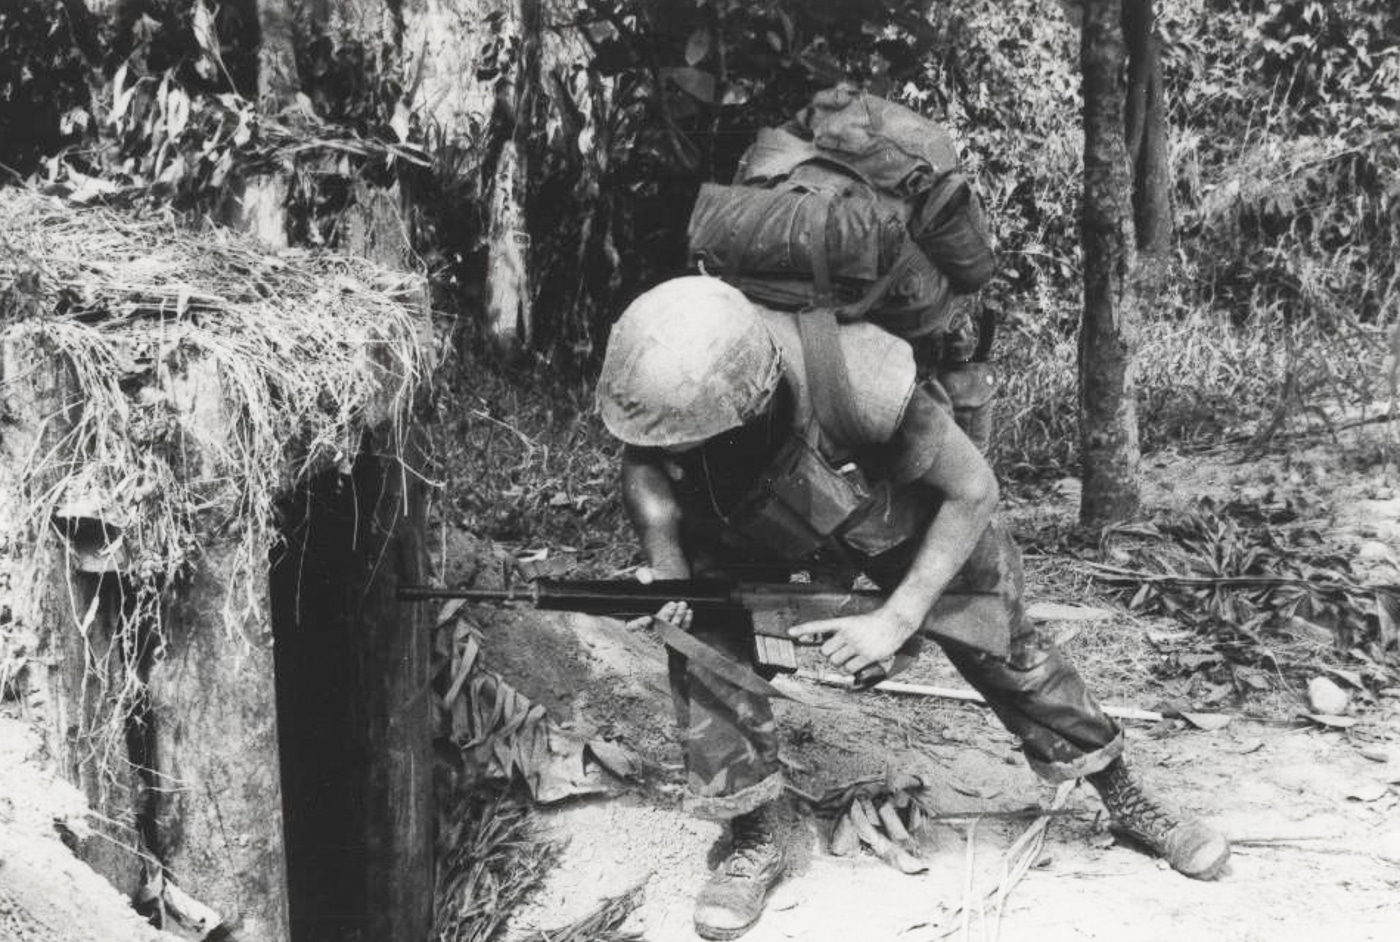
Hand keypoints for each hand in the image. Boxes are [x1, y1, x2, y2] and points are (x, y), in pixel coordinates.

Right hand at [625, 568, 692, 631]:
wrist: (667, 579)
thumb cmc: (654, 578)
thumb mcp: (646, 573)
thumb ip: (643, 574)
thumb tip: (647, 580)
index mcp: (637, 614)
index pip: (632, 626)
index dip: (638, 625)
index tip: (648, 618)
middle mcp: (649, 623)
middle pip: (656, 628)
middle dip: (665, 616)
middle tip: (672, 604)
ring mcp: (663, 627)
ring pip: (670, 629)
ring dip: (677, 618)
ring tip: (682, 605)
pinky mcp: (676, 627)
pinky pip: (681, 629)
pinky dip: (686, 622)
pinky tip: (688, 612)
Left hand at [789, 609, 917, 673]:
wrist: (895, 621)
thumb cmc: (874, 623)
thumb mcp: (855, 623)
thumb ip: (842, 634)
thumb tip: (831, 654)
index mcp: (844, 622)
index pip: (819, 625)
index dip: (804, 629)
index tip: (790, 632)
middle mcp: (848, 633)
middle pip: (826, 651)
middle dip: (832, 655)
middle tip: (843, 652)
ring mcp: (857, 644)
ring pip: (837, 662)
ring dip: (843, 663)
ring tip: (855, 655)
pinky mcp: (867, 655)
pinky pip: (850, 669)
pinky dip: (853, 669)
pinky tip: (862, 661)